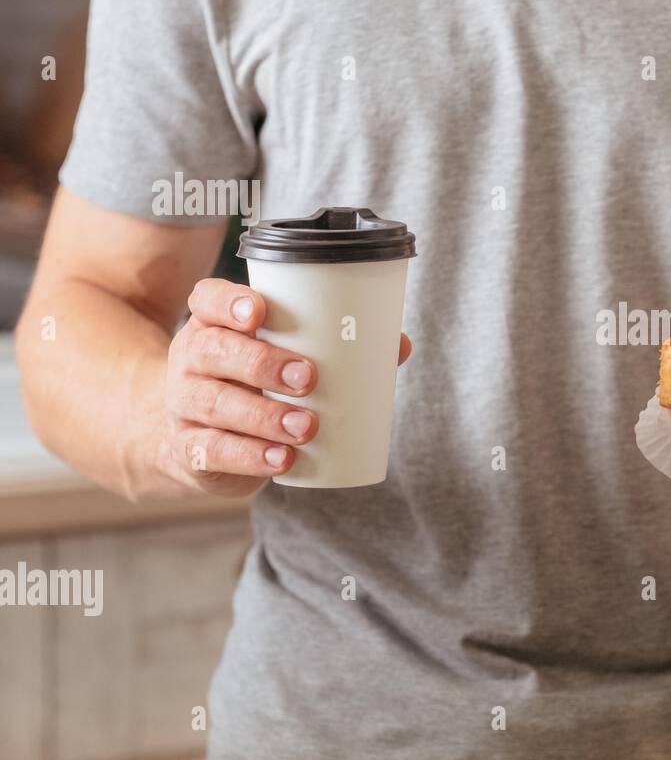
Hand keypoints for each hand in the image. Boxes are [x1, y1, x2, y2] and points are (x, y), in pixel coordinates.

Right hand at [161, 278, 411, 495]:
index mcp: (213, 324)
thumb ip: (336, 348)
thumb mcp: (279, 357)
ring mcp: (182, 404)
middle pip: (213, 351)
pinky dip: (250, 457)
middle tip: (308, 378)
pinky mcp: (188, 448)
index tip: (261, 312)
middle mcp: (191, 358)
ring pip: (214, 404)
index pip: (208, 299)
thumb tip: (398, 345)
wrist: (197, 436)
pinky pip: (212, 451)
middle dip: (262, 363)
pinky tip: (281, 460)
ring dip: (263, 417)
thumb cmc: (254, 383)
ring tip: (306, 427)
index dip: (230, 302)